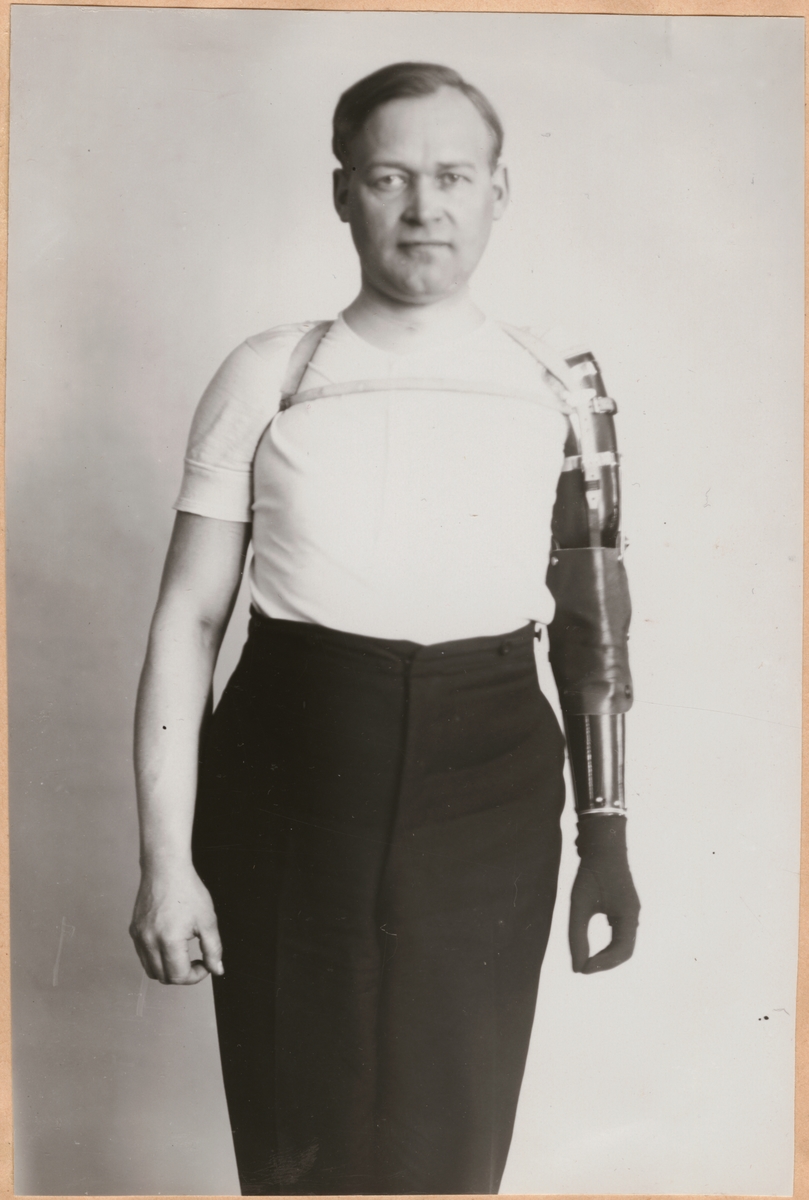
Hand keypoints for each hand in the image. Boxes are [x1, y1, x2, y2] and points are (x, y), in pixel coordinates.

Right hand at [129, 863, 223, 983]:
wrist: (166, 868)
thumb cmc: (187, 889)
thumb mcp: (208, 920)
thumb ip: (213, 949)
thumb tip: (216, 969)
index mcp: (168, 940)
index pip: (179, 977)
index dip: (196, 976)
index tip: (205, 964)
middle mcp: (149, 942)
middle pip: (164, 977)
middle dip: (182, 975)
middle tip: (196, 961)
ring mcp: (139, 937)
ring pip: (151, 970)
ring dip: (168, 969)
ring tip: (182, 954)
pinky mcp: (134, 930)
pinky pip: (143, 955)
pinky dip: (156, 958)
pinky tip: (170, 944)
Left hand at [569, 816, 639, 973]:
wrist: (602, 843)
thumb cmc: (590, 872)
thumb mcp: (579, 904)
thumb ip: (577, 935)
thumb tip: (578, 966)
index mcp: (628, 917)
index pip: (621, 953)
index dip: (602, 965)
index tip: (581, 969)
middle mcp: (634, 916)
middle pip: (625, 952)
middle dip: (605, 963)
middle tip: (583, 968)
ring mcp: (631, 911)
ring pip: (624, 944)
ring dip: (608, 956)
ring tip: (587, 961)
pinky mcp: (624, 905)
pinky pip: (620, 933)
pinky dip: (609, 945)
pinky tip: (594, 947)